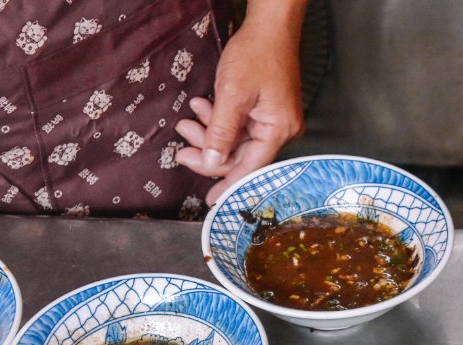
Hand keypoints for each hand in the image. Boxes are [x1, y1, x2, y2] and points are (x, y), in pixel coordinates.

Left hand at [176, 3, 305, 205]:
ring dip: (209, 134)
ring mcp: (273, 121)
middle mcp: (280, 130)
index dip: (229, 185)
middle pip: (241, 156)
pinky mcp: (265, 111)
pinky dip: (218, 121)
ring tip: (187, 122)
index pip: (251, 168)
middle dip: (210, 153)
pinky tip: (202, 108)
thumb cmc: (257, 54)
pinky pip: (239, 126)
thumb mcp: (232, 95)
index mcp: (279, 131)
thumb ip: (221, 132)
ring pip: (236, 141)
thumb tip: (211, 162)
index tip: (212, 201)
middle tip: (182, 150)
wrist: (270, 26)